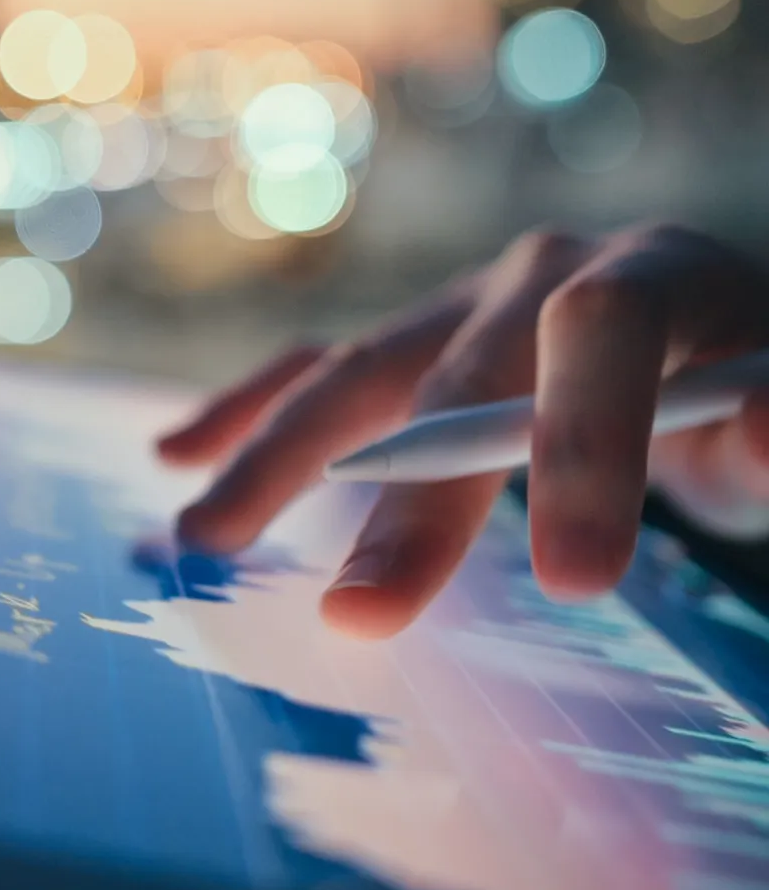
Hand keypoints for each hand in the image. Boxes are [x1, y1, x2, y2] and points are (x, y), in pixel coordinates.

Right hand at [158, 225, 768, 638]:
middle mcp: (540, 272)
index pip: (602, 330)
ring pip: (356, 371)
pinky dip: (249, 413)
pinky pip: (321, 373)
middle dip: (406, 499)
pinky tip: (179, 454)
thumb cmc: (755, 386)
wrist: (716, 331)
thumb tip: (764, 431)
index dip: (581, 442)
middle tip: (359, 617)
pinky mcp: (417, 342)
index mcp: (656, 274)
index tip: (573, 580)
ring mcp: (464, 303)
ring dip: (274, 457)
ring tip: (202, 532)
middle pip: (451, 369)